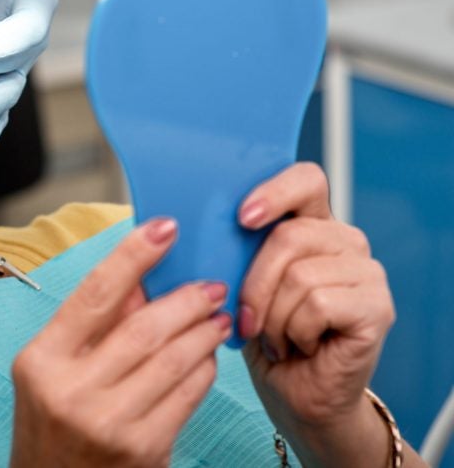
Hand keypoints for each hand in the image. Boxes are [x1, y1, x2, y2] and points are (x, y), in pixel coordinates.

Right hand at [10, 219, 231, 467]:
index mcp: (41, 360)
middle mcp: (71, 391)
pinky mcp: (144, 450)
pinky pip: (188, 396)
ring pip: (173, 360)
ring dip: (203, 332)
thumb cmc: (52, 424)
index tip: (165, 227)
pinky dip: (204, 369)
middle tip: (210, 284)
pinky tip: (207, 356)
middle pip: (143, 327)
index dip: (133, 255)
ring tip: (216, 316)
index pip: (94, 294)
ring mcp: (109, 423)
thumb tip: (143, 276)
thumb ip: (93, 325)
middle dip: (185, 299)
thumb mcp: (53, 369)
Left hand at [237, 163, 396, 463]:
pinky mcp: (377, 306)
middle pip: (289, 235)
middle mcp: (345, 241)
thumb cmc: (263, 337)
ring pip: (299, 275)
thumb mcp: (239, 284)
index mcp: (311, 224)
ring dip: (273, 316)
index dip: (274, 192)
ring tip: (278, 337)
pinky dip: (295, 332)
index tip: (243, 217)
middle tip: (247, 318)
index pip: (305, 180)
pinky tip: (300, 346)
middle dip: (254, 283)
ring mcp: (367, 272)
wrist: (294, 395)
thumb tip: (197, 225)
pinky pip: (318, 304)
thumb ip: (234, 249)